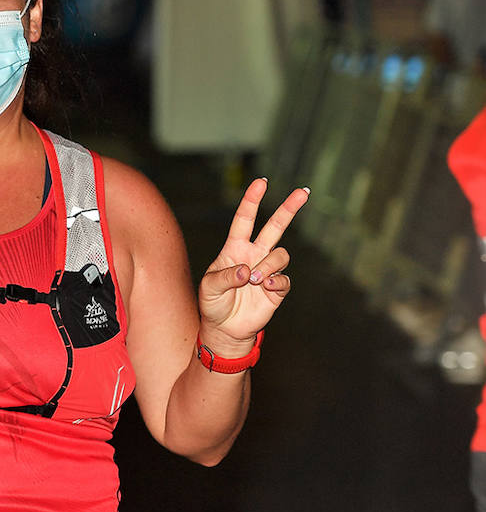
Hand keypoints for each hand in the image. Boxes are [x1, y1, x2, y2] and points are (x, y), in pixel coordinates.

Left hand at [197, 179, 308, 350]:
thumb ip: (224, 277)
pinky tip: (266, 289)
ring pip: (281, 255)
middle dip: (288, 209)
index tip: (261, 183)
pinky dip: (276, 283)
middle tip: (303, 192)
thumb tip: (246, 271)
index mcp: (234, 249)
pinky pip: (284, 279)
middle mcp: (254, 255)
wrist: (225, 329)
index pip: (244, 220)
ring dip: (268, 266)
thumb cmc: (213, 304)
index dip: (252, 201)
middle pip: (275, 227)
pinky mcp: (277, 288)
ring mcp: (267, 270)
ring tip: (254, 281)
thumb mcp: (209, 289)